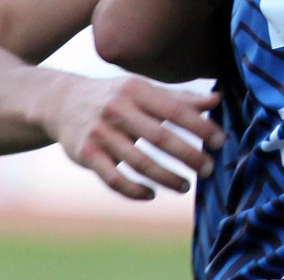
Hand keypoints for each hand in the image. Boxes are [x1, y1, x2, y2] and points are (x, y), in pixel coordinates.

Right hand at [45, 74, 225, 200]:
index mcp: (136, 89)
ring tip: (186, 186)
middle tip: (209, 169)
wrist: (62, 102)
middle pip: (159, 137)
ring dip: (166, 177)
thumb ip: (179, 97)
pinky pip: (113, 178)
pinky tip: (151, 194)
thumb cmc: (116, 96)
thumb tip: (217, 100)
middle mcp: (117, 109)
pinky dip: (134, 190)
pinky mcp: (85, 154)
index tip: (220, 141)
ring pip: (138, 162)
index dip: (200, 126)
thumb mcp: (144, 89)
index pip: (174, 110)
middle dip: (188, 155)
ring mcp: (99, 133)